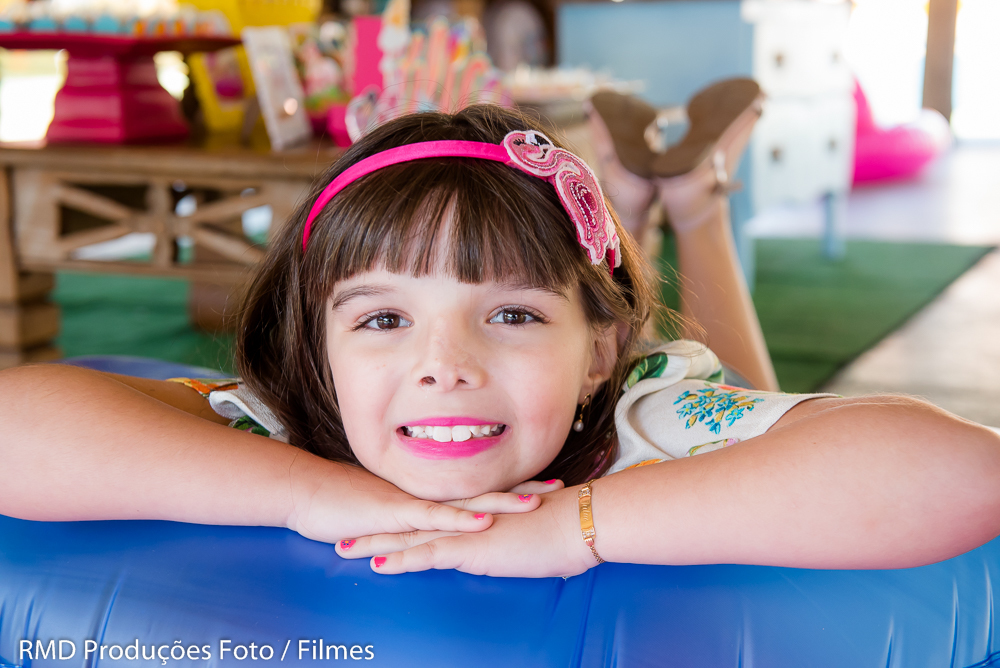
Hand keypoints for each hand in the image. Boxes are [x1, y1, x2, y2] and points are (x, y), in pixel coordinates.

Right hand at [286, 457, 555, 544]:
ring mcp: (414, 503)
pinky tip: (484, 519)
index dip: (511, 487)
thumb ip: (410, 521)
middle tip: (559, 487)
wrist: (307, 493)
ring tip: (536, 501)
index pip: (477, 490)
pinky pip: (434, 518)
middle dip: (521, 490)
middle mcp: (427, 495)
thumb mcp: (384, 516)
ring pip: (466, 502)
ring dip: (502, 501)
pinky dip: (460, 519)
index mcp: (428, 495)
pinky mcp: (396, 515)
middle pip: (483, 492)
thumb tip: (430, 528)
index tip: (543, 485)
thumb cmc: (341, 506)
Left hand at [334, 485, 600, 577]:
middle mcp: (462, 518)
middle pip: (408, 522)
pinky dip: (402, 558)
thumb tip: (502, 548)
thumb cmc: (559, 529)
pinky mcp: (473, 548)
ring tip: (342, 548)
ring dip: (374, 543)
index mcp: (472, 514)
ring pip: (409, 536)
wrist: (577, 522)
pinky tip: (378, 564)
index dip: (397, 520)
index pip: (426, 516)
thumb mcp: (524, 535)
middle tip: (340, 531)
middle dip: (372, 528)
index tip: (370, 523)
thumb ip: (505, 539)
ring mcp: (465, 531)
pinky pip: (429, 554)